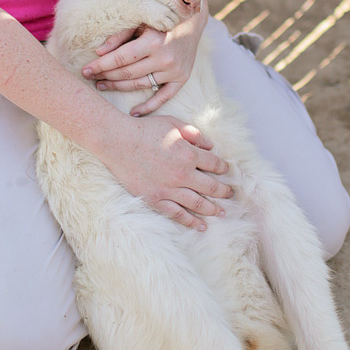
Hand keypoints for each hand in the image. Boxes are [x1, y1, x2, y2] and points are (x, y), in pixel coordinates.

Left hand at [81, 6, 207, 114]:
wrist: (191, 22)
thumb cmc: (160, 19)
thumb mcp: (140, 22)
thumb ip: (119, 37)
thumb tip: (98, 53)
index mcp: (152, 41)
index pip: (120, 58)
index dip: (100, 65)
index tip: (85, 70)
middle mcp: (164, 58)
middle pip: (127, 73)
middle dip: (105, 76)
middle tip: (90, 78)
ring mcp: (174, 71)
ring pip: (139, 85)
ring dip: (118, 87)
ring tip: (102, 86)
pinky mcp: (181, 79)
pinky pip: (163, 97)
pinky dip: (149, 107)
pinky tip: (134, 112)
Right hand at [101, 114, 232, 230]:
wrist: (118, 141)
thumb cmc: (146, 130)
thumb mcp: (174, 124)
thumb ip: (194, 134)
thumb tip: (210, 146)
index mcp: (189, 154)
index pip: (215, 164)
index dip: (223, 168)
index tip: (226, 170)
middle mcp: (183, 174)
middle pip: (211, 187)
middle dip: (224, 191)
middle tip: (231, 194)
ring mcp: (169, 189)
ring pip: (198, 204)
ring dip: (212, 209)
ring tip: (222, 213)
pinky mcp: (156, 199)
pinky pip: (177, 214)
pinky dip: (190, 221)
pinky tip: (201, 226)